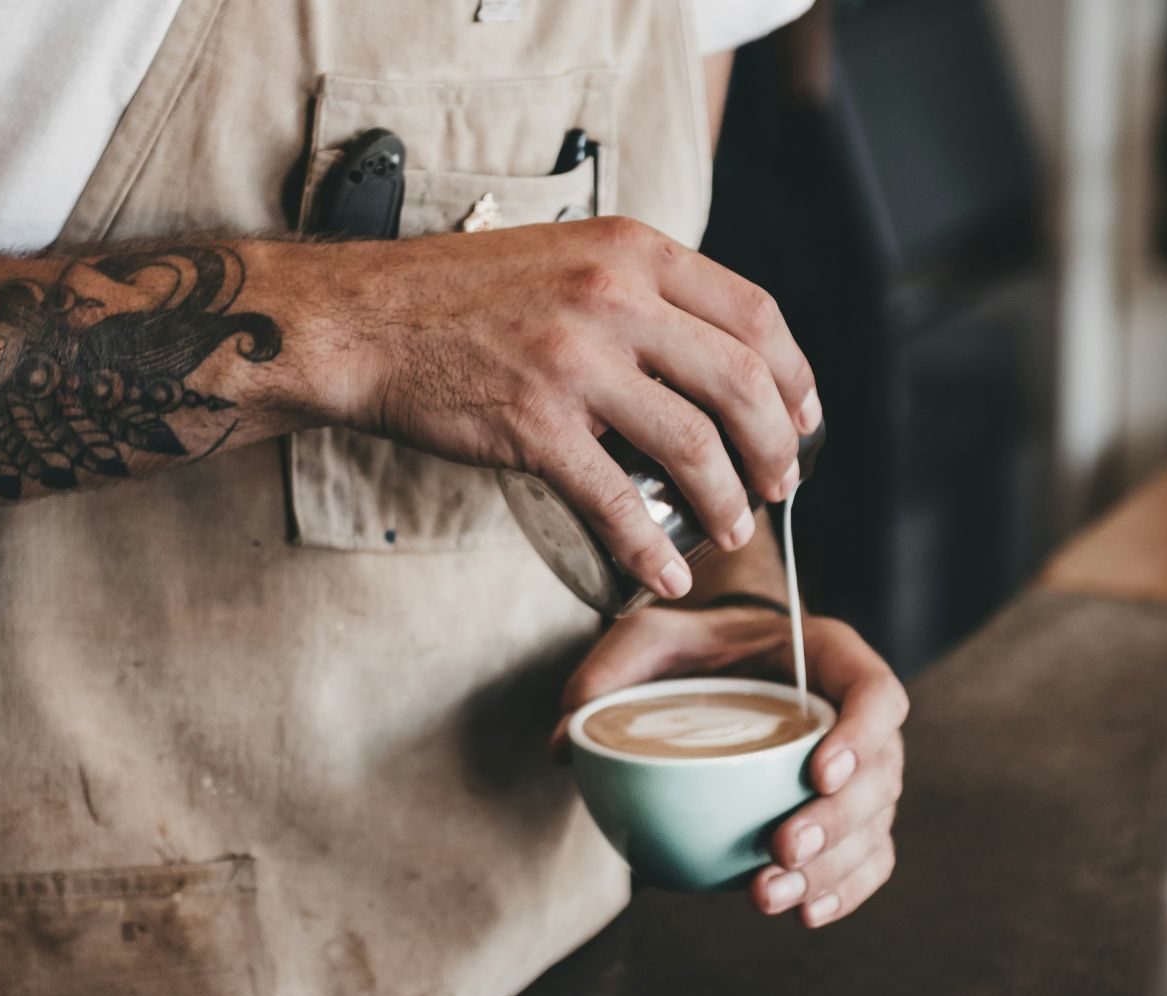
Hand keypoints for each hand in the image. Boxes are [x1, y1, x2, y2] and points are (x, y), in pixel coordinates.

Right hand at [306, 217, 821, 599]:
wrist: (361, 321)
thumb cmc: (459, 297)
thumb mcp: (566, 256)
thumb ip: (638, 292)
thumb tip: (710, 357)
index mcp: (633, 250)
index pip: (754, 313)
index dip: (795, 375)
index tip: (804, 418)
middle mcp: (613, 297)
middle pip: (741, 381)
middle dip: (777, 447)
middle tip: (780, 485)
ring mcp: (573, 361)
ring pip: (693, 444)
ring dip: (728, 500)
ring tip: (732, 530)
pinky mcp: (533, 424)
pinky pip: (616, 501)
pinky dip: (652, 548)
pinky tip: (666, 573)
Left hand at [561, 605, 906, 927]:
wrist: (726, 665)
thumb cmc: (698, 647)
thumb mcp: (651, 637)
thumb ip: (610, 671)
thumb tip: (565, 741)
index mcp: (831, 659)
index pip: (876, 693)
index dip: (861, 736)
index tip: (818, 772)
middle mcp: (858, 717)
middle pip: (881, 775)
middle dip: (838, 821)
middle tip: (781, 849)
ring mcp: (861, 772)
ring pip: (873, 826)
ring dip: (832, 869)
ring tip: (769, 895)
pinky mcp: (848, 816)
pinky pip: (868, 859)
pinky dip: (845, 891)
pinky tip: (805, 914)